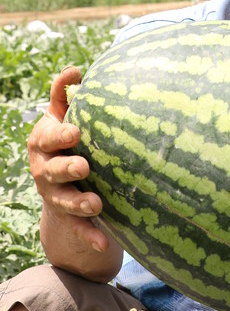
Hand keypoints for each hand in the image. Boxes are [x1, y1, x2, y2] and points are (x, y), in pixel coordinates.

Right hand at [28, 67, 117, 267]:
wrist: (59, 185)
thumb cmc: (65, 140)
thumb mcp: (60, 116)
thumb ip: (63, 94)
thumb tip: (75, 68)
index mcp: (43, 143)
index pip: (47, 137)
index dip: (59, 135)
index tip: (76, 131)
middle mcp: (44, 170)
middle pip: (53, 170)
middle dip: (67, 168)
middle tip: (83, 165)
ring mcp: (55, 197)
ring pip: (64, 200)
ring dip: (79, 202)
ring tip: (95, 203)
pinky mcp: (69, 219)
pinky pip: (79, 229)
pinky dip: (91, 236)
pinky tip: (105, 242)